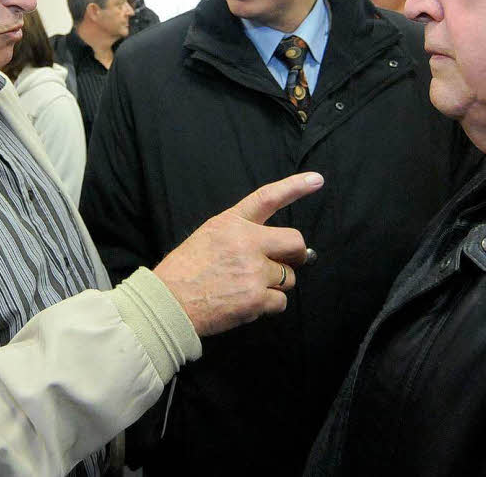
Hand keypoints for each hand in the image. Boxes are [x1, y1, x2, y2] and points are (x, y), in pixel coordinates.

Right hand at [153, 172, 323, 336]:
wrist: (168, 302)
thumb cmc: (186, 270)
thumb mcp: (209, 235)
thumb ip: (243, 235)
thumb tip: (280, 249)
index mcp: (232, 223)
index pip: (268, 198)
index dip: (295, 187)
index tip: (317, 179)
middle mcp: (247, 243)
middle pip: (295, 243)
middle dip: (295, 255)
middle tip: (286, 263)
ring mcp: (253, 271)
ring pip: (289, 277)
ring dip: (275, 284)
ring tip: (247, 287)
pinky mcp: (255, 298)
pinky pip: (280, 302)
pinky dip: (268, 306)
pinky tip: (246, 303)